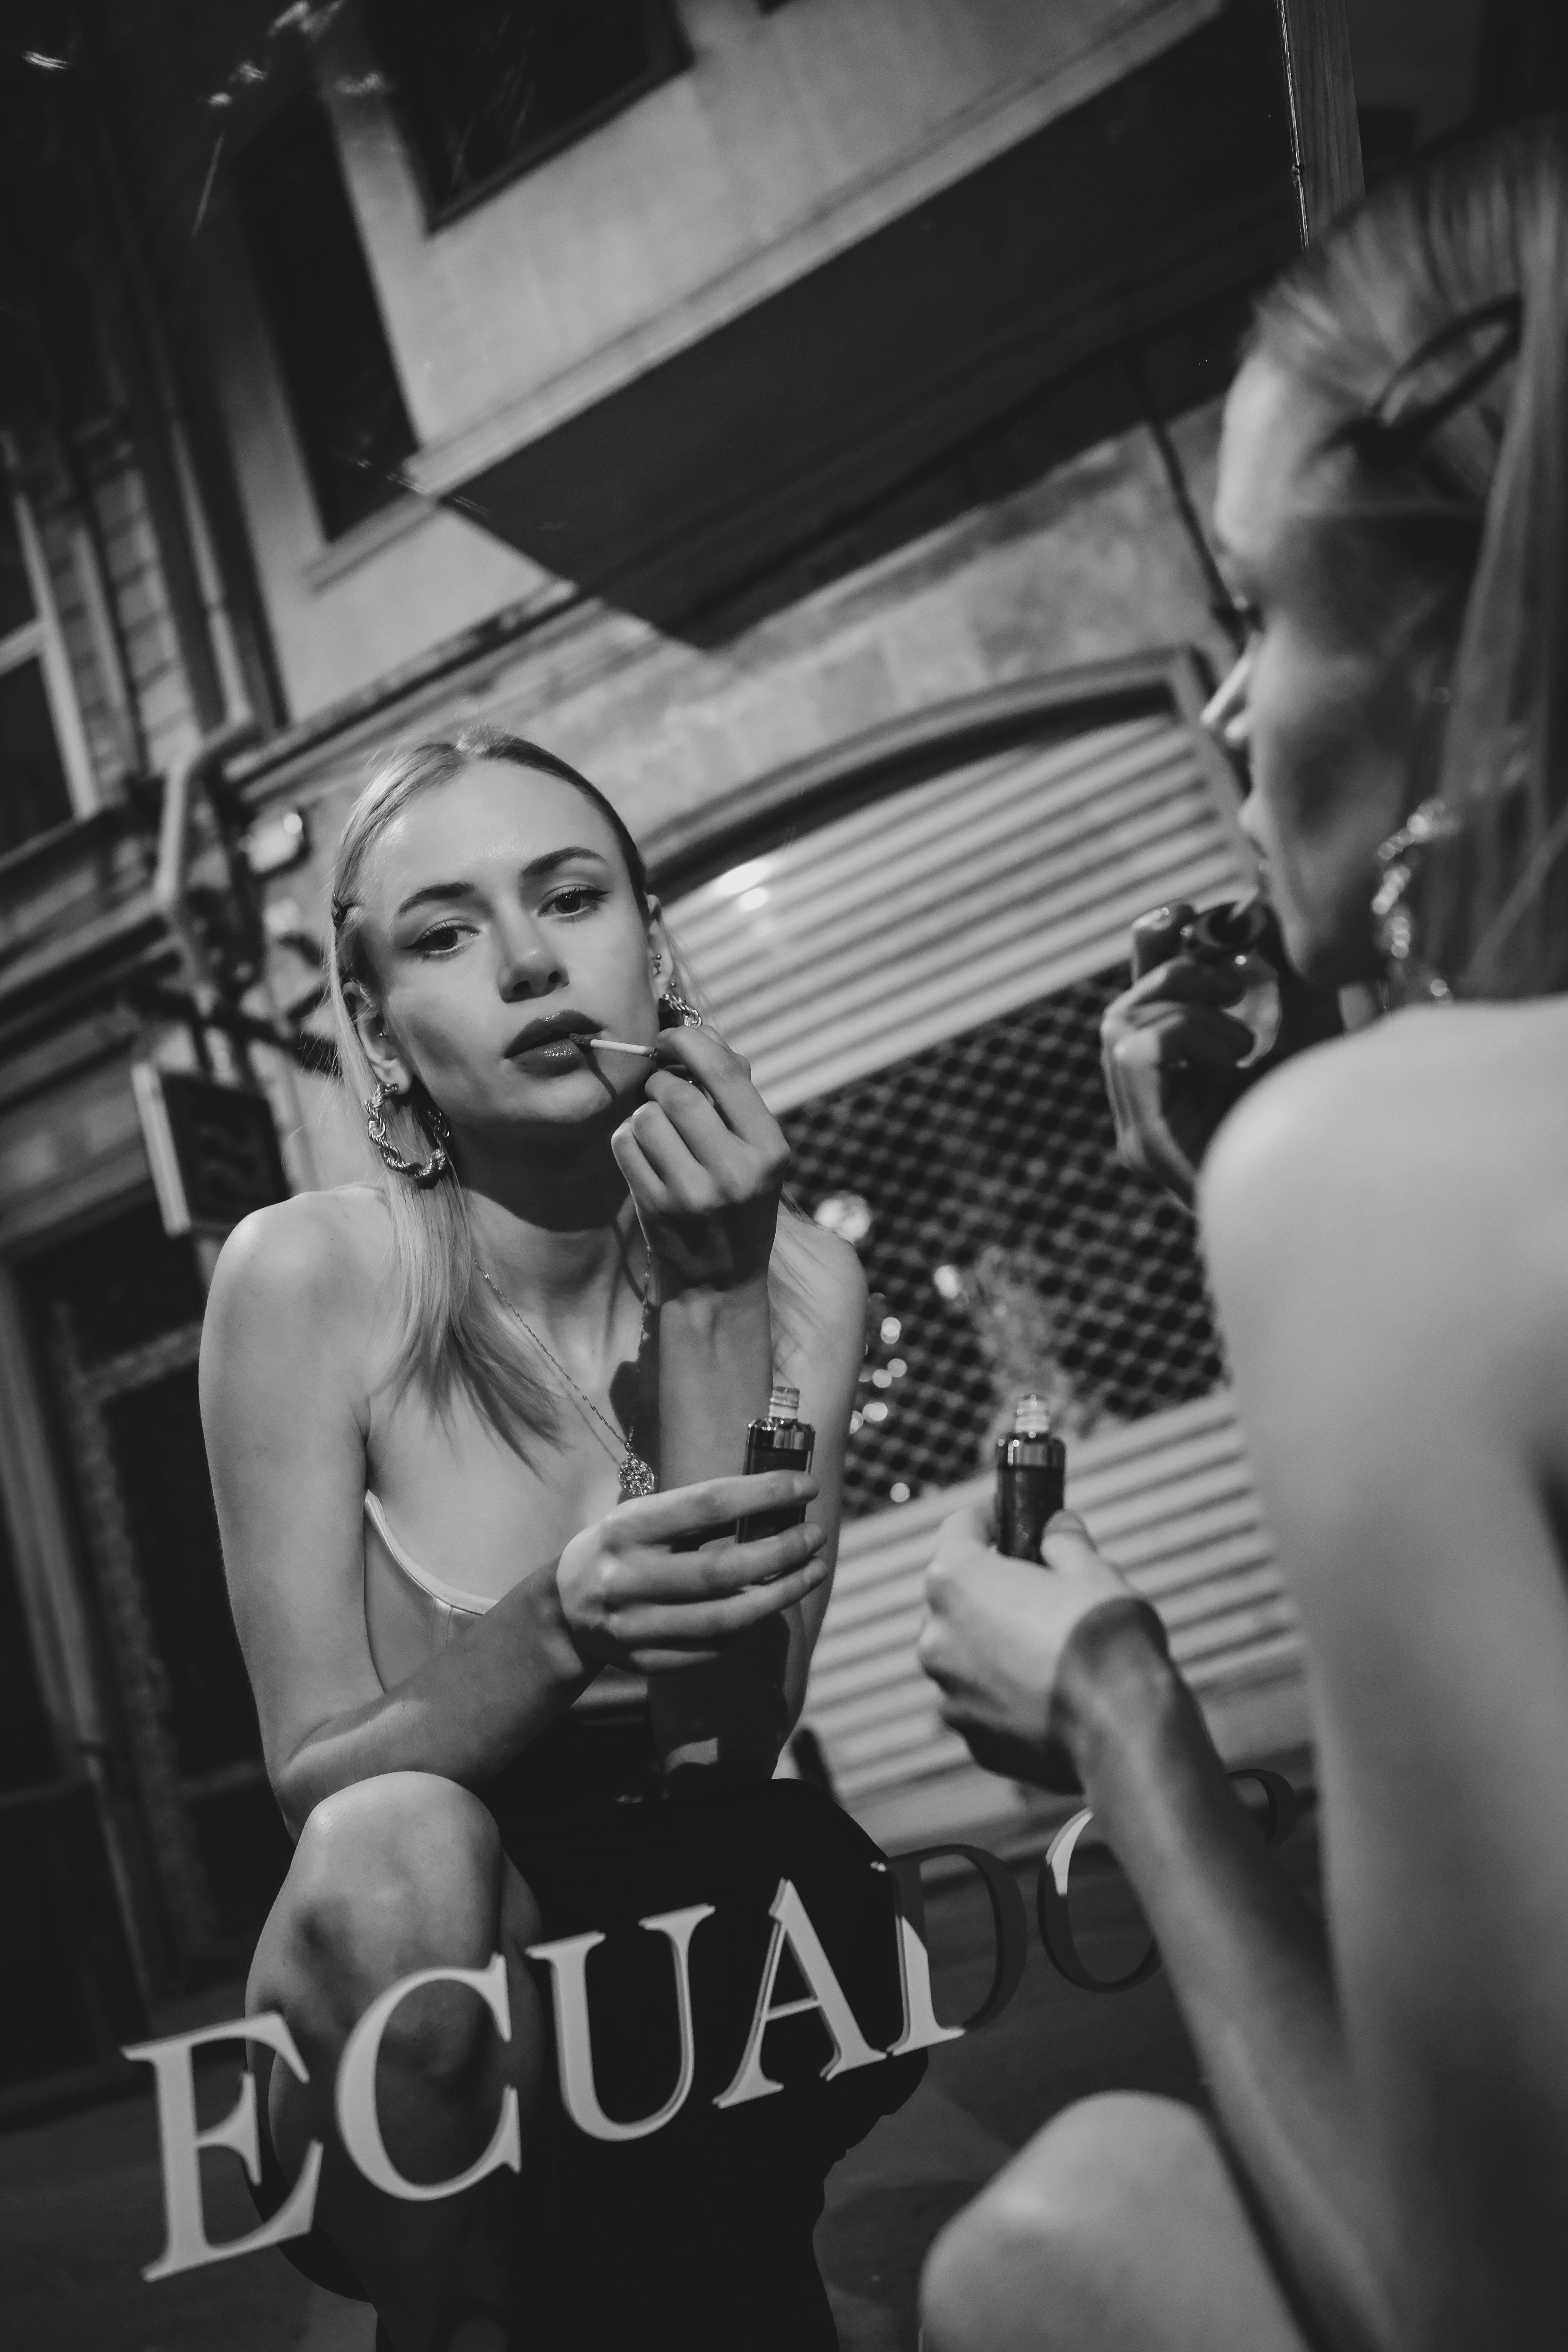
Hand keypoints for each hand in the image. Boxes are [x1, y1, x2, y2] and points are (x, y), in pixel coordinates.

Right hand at [556, 1469, 823, 1675]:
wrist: (566, 1610)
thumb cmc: (622, 1548)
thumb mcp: (642, 1517)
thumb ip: (697, 1513)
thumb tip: (778, 1501)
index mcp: (626, 1529)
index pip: (706, 1505)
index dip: (763, 1494)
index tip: (806, 1486)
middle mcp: (626, 1579)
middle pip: (721, 1569)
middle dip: (781, 1552)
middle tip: (816, 1537)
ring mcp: (634, 1628)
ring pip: (725, 1619)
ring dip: (781, 1595)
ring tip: (813, 1572)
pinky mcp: (645, 1663)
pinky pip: (714, 1649)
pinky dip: (750, 1627)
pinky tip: (772, 1605)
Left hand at [610, 1027, 788, 1299]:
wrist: (720, 1285)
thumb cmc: (739, 1206)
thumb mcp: (757, 1155)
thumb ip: (735, 1095)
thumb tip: (701, 1033)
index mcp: (770, 1149)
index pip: (726, 1072)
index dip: (690, 1042)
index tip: (672, 1040)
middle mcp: (736, 1170)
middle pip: (676, 1092)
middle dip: (660, 1083)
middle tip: (661, 1094)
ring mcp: (694, 1193)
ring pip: (646, 1117)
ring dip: (643, 1115)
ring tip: (660, 1136)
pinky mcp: (658, 1207)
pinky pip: (625, 1144)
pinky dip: (628, 1141)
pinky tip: (647, 1159)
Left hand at [917, 1506, 1168, 1791]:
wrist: (1122, 1727)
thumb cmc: (1104, 1637)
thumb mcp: (1092, 1570)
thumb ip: (1065, 1543)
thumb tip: (1058, 1529)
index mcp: (956, 1580)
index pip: (958, 1530)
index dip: (986, 1519)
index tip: (1007, 1517)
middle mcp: (938, 1637)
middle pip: (957, 1598)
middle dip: (992, 1590)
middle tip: (1038, 1589)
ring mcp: (951, 1694)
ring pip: (967, 1656)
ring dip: (995, 1648)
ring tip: (1048, 1649)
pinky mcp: (974, 1739)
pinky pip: (985, 1706)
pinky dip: (1007, 1697)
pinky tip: (1049, 1695)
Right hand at [1100, 902, 1341, 1205]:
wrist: (1333, 1203)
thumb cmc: (1324, 1123)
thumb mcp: (1303, 1025)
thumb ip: (1280, 972)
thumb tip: (1259, 906)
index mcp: (1176, 1080)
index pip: (1142, 997)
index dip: (1154, 944)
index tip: (1190, 912)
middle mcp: (1147, 1106)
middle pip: (1123, 1006)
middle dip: (1175, 973)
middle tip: (1235, 983)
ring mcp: (1138, 1128)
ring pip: (1123, 1022)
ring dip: (1187, 1006)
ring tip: (1241, 1034)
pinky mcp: (1144, 1141)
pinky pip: (1137, 1051)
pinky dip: (1187, 1035)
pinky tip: (1234, 1056)